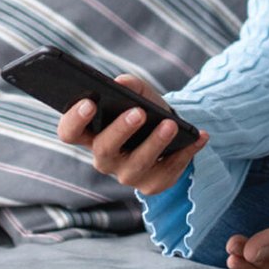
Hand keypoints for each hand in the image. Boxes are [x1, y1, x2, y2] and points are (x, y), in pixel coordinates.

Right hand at [53, 73, 207, 194]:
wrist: (170, 131)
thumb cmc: (145, 109)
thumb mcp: (138, 93)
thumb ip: (129, 85)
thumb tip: (122, 84)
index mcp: (91, 134)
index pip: (69, 132)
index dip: (74, 120)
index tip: (88, 103)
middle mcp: (105, 158)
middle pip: (104, 150)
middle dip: (121, 130)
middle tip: (138, 112)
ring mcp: (127, 174)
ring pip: (138, 164)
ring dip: (156, 143)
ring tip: (172, 124)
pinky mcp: (152, 185)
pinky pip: (168, 171)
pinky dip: (186, 152)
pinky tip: (199, 136)